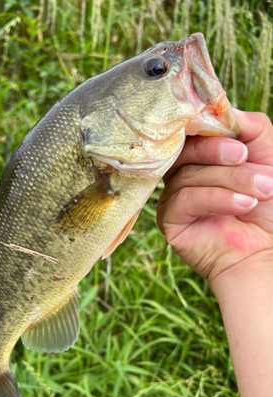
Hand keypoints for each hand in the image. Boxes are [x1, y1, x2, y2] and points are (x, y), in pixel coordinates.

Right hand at [157, 111, 272, 284]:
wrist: (267, 249)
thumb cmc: (269, 204)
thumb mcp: (268, 155)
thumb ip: (251, 127)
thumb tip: (227, 110)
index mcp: (202, 156)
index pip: (193, 131)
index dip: (208, 126)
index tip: (236, 134)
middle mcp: (184, 173)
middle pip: (186, 149)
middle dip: (218, 150)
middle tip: (245, 158)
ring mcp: (174, 196)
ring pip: (188, 174)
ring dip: (230, 180)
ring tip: (261, 191)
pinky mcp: (170, 219)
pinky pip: (185, 198)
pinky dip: (217, 198)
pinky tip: (242, 206)